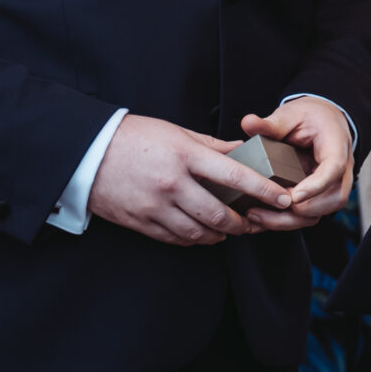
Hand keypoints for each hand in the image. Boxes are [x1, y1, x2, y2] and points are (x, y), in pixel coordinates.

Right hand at [87, 115, 280, 245]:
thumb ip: (212, 146)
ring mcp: (155, 206)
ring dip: (219, 234)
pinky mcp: (140, 221)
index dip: (262, 190)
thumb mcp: (177, 132)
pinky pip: (174, 238)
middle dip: (242, 223)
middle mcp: (172, 184)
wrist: (87, 153)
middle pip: (218, 213)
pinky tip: (203, 234)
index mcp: (185, 156)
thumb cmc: (135, 137)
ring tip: (229, 230)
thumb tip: (245, 151)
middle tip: (254, 222)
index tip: (283, 198)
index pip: (234, 176)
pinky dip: (193, 239)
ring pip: (198, 232)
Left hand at [232, 98, 354, 230]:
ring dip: (291, 220)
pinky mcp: (320, 196)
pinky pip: (309, 215)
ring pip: (322, 212)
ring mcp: (332, 185)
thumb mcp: (291, 114)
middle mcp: (341, 170)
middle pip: (333, 199)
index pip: (334, 169)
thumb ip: (270, 123)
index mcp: (336, 146)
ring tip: (258, 216)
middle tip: (270, 207)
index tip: (293, 196)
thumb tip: (247, 122)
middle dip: (302, 210)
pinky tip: (262, 218)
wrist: (324, 121)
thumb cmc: (311, 117)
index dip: (316, 186)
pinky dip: (286, 221)